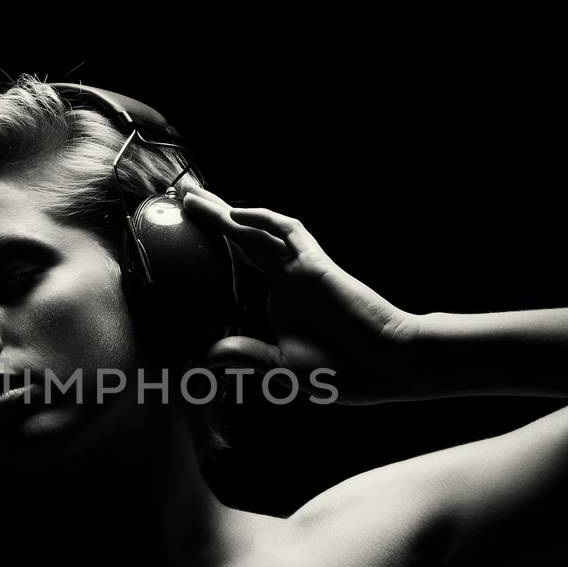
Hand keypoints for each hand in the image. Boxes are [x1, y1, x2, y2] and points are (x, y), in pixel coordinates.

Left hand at [182, 187, 423, 405]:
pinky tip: (235, 214)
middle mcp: (286, 276)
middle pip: (242, 236)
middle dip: (210, 216)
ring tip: (193, 195)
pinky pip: (289, 232)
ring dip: (225, 212)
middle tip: (180, 196)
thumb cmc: (343, 370)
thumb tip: (204, 358)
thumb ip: (245, 357)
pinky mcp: (316, 265)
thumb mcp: (282, 368)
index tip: (185, 235)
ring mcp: (301, 267)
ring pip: (257, 228)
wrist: (388, 364)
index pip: (238, 260)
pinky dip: (263, 220)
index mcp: (279, 296)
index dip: (213, 243)